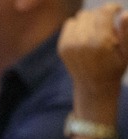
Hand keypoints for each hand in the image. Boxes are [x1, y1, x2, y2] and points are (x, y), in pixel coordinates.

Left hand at [61, 4, 127, 123]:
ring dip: (90, 19)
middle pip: (92, 13)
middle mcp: (82, 42)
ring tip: (97, 30)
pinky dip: (78, 25)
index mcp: (100, 42)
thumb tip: (125, 13)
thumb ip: (127, 32)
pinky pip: (69, 24)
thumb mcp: (127, 51)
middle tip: (108, 24)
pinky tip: (85, 34)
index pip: (104, 12)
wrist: (93, 86)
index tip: (117, 11)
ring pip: (80, 17)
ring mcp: (69, 45)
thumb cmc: (114, 66)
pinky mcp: (62, 47)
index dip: (112, 8)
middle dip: (102, 15)